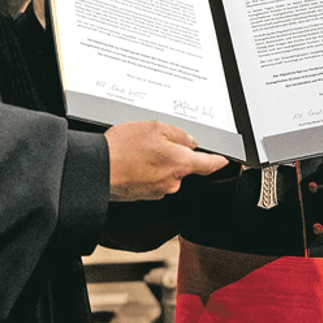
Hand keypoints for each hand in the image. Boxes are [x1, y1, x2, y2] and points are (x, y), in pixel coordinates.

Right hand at [104, 120, 228, 200]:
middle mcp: (173, 182)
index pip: (210, 164)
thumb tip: (187, 140)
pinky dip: (145, 171)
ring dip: (157, 162)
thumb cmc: (122, 149)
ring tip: (137, 151)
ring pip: (166, 172)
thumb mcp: (154, 127)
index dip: (219, 161)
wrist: (98, 170)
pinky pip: (152, 180)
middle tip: (154, 142)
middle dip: (173, 154)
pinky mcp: (145, 195)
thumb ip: (177, 133)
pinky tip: (132, 161)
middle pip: (183, 166)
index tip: (224, 160)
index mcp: (180, 163)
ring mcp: (158, 191)